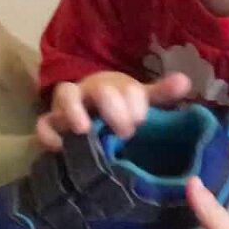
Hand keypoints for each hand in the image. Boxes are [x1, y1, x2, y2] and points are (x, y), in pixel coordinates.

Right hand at [35, 71, 191, 149]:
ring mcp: (69, 106)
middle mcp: (91, 91)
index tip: (143, 119)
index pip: (126, 87)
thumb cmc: (117, 106)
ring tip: (85, 130)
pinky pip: (43, 124)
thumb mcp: (138, 100)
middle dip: (114, 108)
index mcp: (116, 86)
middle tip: (126, 131)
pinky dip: (47, 133)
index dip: (134, 101)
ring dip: (74, 110)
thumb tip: (185, 81)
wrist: (85, 111)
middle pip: (99, 90)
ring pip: (65, 96)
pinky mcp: (52, 123)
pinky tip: (58, 147)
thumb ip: (160, 94)